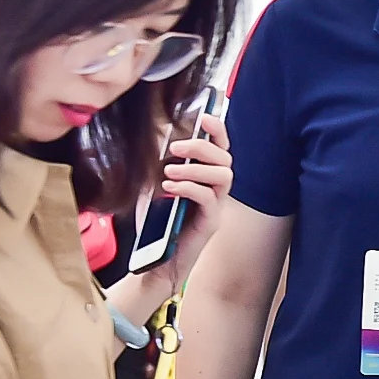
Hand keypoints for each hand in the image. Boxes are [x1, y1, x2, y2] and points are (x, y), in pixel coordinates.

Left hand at [156, 112, 233, 268]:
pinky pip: (209, 198)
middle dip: (202, 147)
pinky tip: (169, 187)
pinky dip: (189, 187)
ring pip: (223, 175)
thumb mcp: (153, 187)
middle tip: (176, 147)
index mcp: (206, 179)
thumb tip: (154, 138)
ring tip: (169, 169)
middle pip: (225, 158)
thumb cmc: (156, 225)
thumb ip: (160, 166)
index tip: (204, 117)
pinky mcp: (211, 222)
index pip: (221, 148)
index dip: (218, 130)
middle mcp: (216, 191)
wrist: (156, 261)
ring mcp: (216, 207)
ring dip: (196, 167)